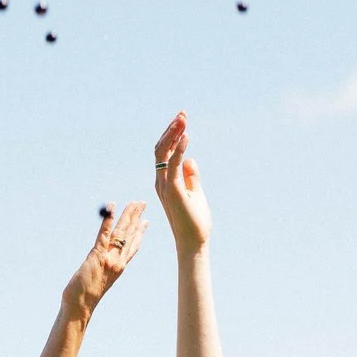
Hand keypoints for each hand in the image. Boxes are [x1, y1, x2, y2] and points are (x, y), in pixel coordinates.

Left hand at [67, 202, 146, 314]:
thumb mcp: (98, 279)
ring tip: (134, 203)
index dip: (140, 233)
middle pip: (130, 235)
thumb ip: (102, 268)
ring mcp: (109, 258)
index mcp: (119, 267)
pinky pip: (104, 234)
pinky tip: (112, 207)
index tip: (146, 221)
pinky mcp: (97, 255)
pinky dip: (108, 219)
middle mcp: (118, 261)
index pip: (132, 246)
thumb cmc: (84, 296)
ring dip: (128, 215)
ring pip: (121, 232)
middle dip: (136, 218)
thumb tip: (100, 262)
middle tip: (142, 203)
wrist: (80, 306)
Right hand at [153, 113, 212, 251]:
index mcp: (165, 181)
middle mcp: (161, 181)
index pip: (164, 152)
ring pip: (162, 152)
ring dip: (173, 134)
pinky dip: (179, 147)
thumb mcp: (196, 193)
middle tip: (183, 114)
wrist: (193, 242)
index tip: (182, 120)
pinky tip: (186, 135)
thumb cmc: (195, 222)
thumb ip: (191, 177)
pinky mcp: (172, 189)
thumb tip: (190, 160)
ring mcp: (164, 185)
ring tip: (183, 119)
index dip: (172, 135)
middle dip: (171, 129)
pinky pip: (173, 163)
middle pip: (160, 148)